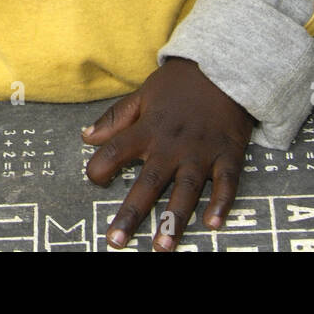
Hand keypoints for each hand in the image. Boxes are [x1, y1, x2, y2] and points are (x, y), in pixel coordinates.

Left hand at [84, 57, 252, 251]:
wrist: (222, 67)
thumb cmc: (178, 85)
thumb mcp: (142, 95)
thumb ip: (115, 119)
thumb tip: (85, 137)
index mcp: (149, 129)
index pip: (117, 150)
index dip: (101, 165)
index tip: (92, 179)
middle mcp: (172, 144)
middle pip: (149, 182)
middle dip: (132, 213)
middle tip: (116, 241)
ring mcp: (201, 151)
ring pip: (186, 190)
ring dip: (174, 219)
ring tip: (162, 246)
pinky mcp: (228, 154)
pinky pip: (226, 183)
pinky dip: (221, 202)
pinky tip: (213, 224)